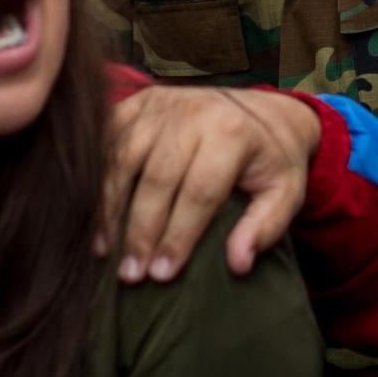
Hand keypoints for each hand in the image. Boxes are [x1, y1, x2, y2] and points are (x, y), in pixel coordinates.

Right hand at [98, 84, 321, 281]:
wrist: (263, 110)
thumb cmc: (271, 159)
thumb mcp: (285, 191)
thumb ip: (266, 226)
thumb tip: (238, 263)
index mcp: (233, 132)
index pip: (200, 191)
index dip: (179, 236)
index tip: (163, 275)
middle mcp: (194, 112)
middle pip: (157, 178)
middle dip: (141, 231)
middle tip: (129, 275)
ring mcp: (162, 104)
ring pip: (124, 159)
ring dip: (109, 208)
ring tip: (104, 252)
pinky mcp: (139, 101)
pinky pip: (108, 140)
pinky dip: (97, 177)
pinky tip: (92, 213)